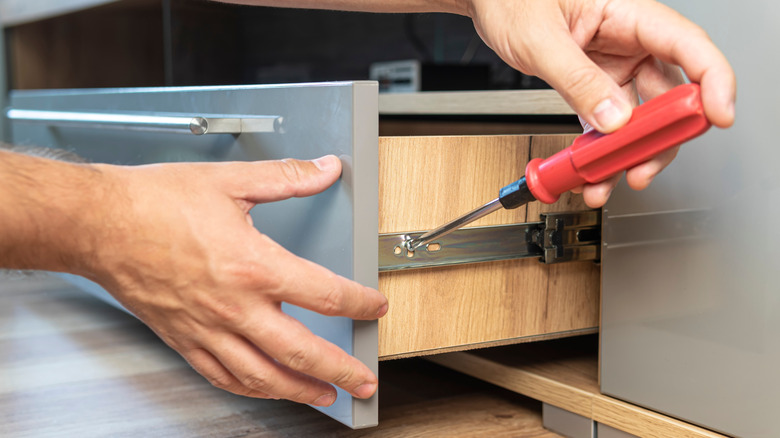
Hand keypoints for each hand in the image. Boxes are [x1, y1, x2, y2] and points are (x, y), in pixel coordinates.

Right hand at [89, 155, 387, 406]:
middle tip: (364, 382)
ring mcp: (207, 329)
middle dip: (340, 370)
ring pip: (262, 376)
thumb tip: (326, 169)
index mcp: (252, 265)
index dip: (358, 303)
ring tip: (326, 396)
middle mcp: (233, 306)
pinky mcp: (184, 339)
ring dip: (300, 391)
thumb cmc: (155, 203)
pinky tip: (265, 389)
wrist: (98, 223)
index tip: (374, 308)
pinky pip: (222, 376)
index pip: (323, 294)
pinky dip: (251, 389)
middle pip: (300, 351)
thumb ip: (287, 178)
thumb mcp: (230, 180)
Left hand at [467, 0, 735, 206]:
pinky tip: (593, 171)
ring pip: (641, 117)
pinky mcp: (596, 85)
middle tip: (642, 167)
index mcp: (629, 13)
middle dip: (661, 137)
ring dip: (628, 153)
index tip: (718, 116)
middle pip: (670, 93)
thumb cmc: (513, 0)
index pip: (688, 45)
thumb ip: (577, 80)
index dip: (713, 82)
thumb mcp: (541, 39)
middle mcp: (630, 40)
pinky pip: (610, 124)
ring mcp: (615, 65)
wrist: (489, 4)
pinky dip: (603, 150)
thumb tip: (613, 119)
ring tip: (607, 180)